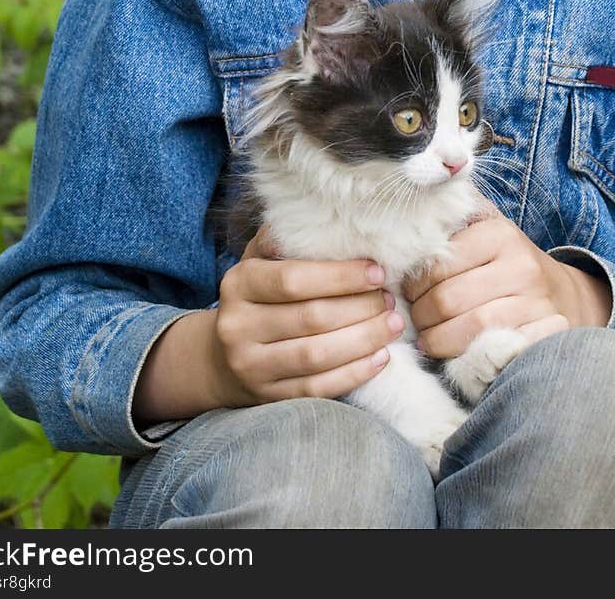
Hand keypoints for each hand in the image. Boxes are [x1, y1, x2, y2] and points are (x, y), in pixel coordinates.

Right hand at [209, 226, 405, 405]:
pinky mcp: (268, 397)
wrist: (220, 358)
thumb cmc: (256, 298)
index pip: (293, 279)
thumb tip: (323, 218)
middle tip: (389, 298)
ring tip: (393, 324)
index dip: (340, 276)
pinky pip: (318, 387)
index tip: (377, 272)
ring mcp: (251, 366)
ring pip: (317, 356)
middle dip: (360, 307)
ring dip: (364, 339)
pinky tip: (380, 357)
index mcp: (238, 284)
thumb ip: (285, 241)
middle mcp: (238, 326)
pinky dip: (354, 372)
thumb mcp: (259, 262)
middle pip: (311, 318)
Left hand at [402, 215, 610, 358]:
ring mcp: (536, 303)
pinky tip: (450, 353)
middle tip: (415, 318)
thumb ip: (450, 222)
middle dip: (421, 314)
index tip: (409, 292)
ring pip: (468, 328)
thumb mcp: (485, 231)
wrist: (564, 297)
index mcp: (500, 234)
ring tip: (427, 338)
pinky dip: (464, 356)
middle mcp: (521, 266)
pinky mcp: (544, 335)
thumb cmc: (508, 264)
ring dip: (436, 339)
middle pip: (448, 299)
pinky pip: (492, 350)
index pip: (438, 265)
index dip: (415, 284)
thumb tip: (405, 225)